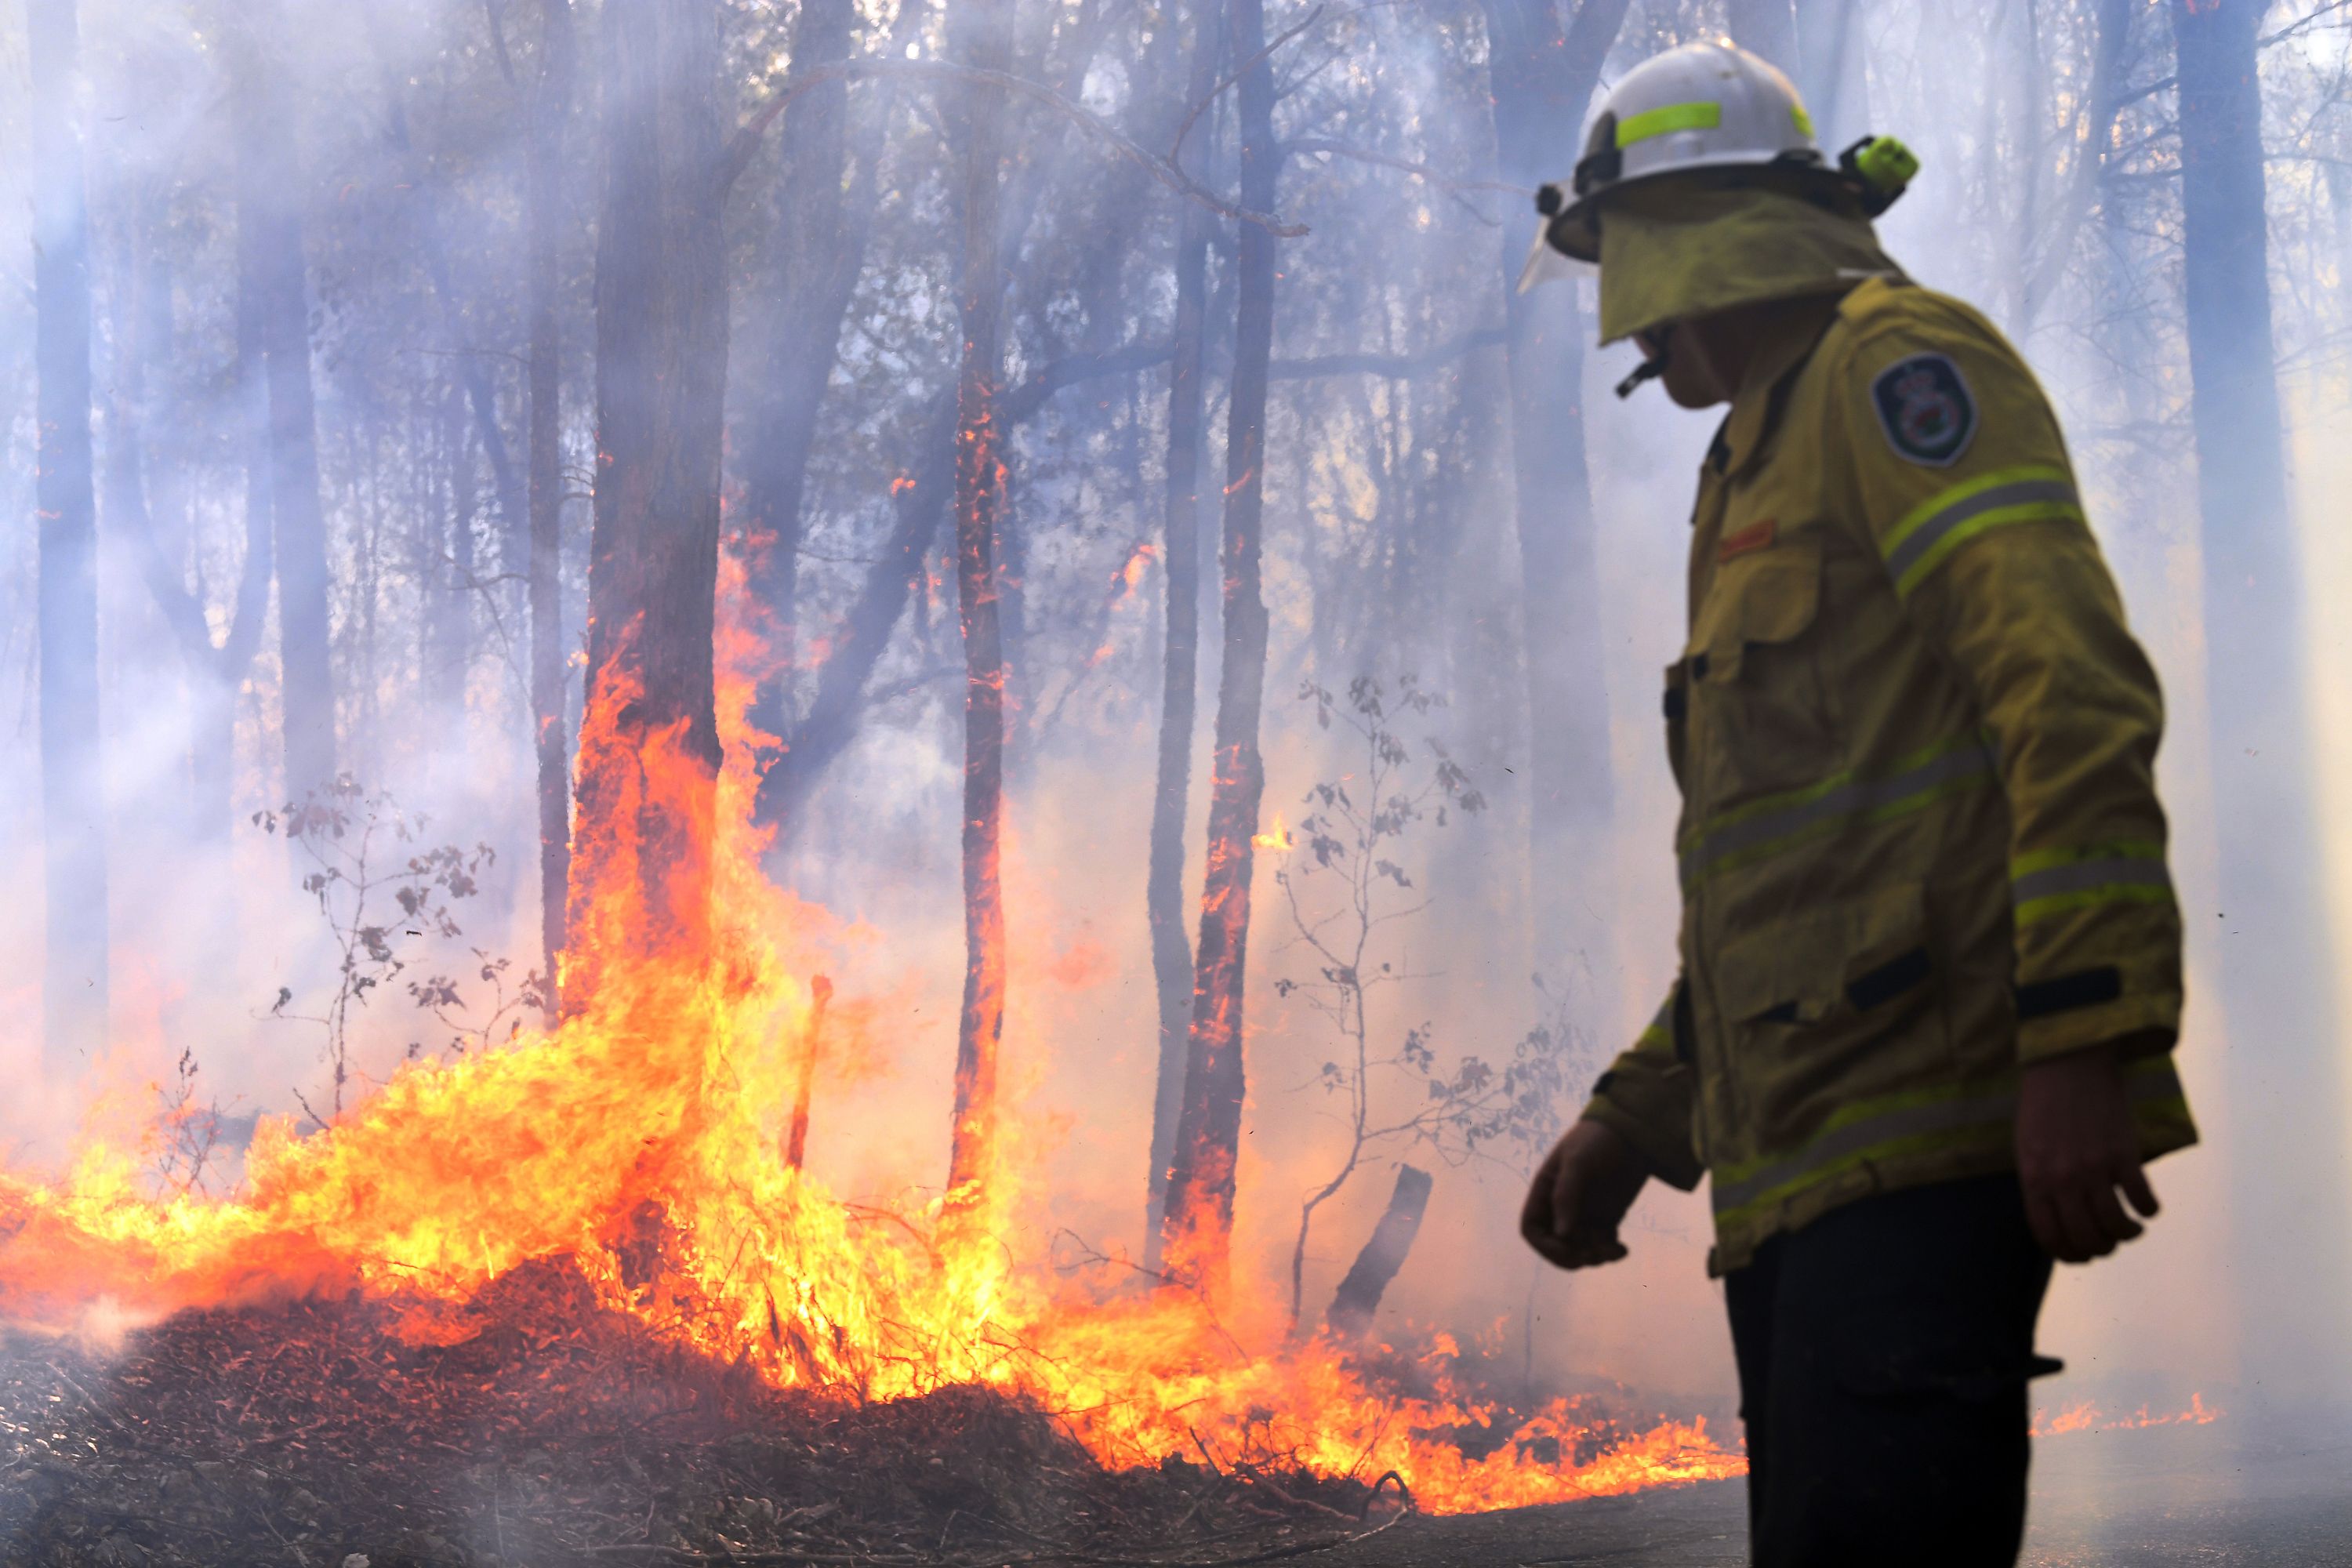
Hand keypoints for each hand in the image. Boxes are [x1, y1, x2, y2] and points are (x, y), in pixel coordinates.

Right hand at [1521, 1118, 1650, 1269]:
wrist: (1632, 1131)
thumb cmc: (1598, 1140)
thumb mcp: (1579, 1162)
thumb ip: (1566, 1196)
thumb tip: (1561, 1234)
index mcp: (1546, 1191)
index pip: (1532, 1229)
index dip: (1545, 1246)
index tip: (1567, 1248)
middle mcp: (1562, 1206)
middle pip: (1557, 1245)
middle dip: (1573, 1255)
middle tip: (1593, 1254)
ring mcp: (1585, 1213)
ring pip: (1582, 1249)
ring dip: (1595, 1256)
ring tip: (1613, 1249)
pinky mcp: (1606, 1217)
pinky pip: (1602, 1245)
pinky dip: (1610, 1252)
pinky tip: (1622, 1249)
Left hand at [2015, 1041, 2161, 1262]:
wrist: (2067, 1064)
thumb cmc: (2043, 1106)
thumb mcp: (2027, 1147)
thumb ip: (2039, 1183)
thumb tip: (2057, 1219)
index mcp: (2034, 1178)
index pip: (2049, 1236)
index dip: (2067, 1254)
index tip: (2081, 1256)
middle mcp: (2063, 1179)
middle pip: (2085, 1237)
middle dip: (2100, 1249)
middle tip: (2109, 1243)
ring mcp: (2094, 1168)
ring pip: (2115, 1225)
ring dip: (2126, 1235)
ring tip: (2131, 1229)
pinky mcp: (2123, 1154)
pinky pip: (2141, 1199)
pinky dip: (2149, 1211)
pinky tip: (2147, 1208)